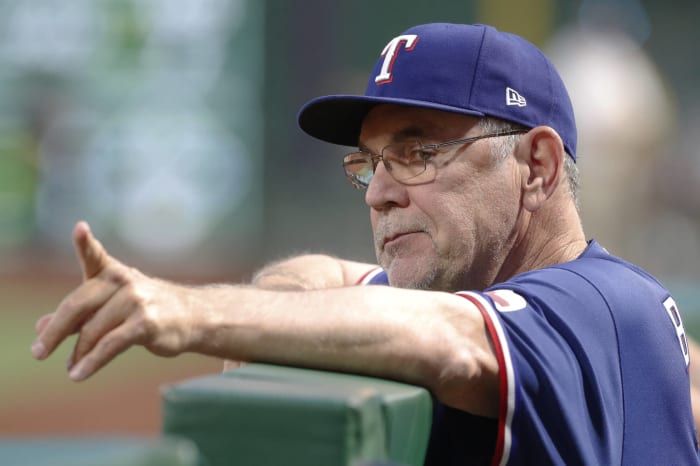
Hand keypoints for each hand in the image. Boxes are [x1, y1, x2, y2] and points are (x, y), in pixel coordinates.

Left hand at [31, 221, 194, 380]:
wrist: (192, 316)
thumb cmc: (147, 308)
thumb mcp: (110, 305)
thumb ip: (77, 313)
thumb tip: (41, 326)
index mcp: (113, 273)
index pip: (95, 255)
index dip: (86, 242)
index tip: (80, 229)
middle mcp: (124, 281)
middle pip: (78, 305)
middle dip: (55, 331)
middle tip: (38, 352)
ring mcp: (136, 301)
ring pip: (92, 330)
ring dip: (78, 353)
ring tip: (71, 368)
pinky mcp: (146, 323)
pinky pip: (110, 344)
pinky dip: (91, 362)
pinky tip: (79, 374)